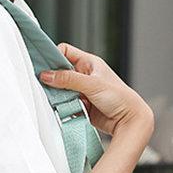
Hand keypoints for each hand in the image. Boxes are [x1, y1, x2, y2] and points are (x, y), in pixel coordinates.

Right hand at [39, 43, 153, 138]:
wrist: (127, 120)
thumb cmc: (119, 98)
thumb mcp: (91, 84)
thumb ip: (68, 79)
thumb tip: (46, 75)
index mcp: (89, 63)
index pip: (65, 52)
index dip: (54, 57)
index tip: (44, 68)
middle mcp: (84, 75)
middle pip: (60, 73)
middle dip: (54, 81)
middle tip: (49, 88)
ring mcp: (82, 91)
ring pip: (61, 90)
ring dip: (59, 97)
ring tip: (61, 102)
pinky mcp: (80, 105)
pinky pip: (65, 104)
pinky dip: (63, 108)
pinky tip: (66, 111)